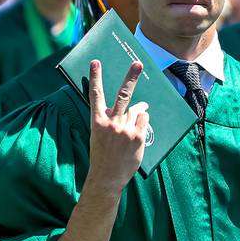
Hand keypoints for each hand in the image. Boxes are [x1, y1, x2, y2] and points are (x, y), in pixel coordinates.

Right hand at [87, 59, 149, 193]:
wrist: (107, 177)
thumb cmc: (102, 156)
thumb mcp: (99, 135)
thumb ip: (111, 120)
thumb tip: (129, 107)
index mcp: (98, 122)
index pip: (96, 95)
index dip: (95, 77)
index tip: (95, 63)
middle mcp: (112, 123)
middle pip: (123, 94)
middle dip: (131, 77)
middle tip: (137, 63)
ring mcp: (125, 129)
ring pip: (137, 109)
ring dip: (140, 107)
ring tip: (141, 107)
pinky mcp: (137, 137)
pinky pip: (144, 120)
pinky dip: (143, 121)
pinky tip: (138, 129)